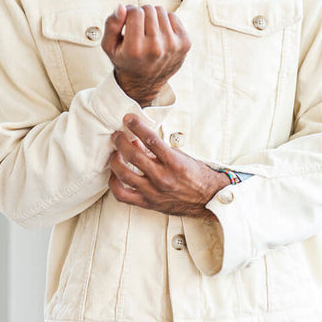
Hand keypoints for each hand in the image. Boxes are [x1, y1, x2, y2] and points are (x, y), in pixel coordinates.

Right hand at [101, 4, 189, 105]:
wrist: (145, 83)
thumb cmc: (126, 60)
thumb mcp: (109, 46)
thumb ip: (111, 24)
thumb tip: (122, 6)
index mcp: (135, 49)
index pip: (135, 12)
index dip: (129, 13)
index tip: (127, 22)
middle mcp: (156, 48)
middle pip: (149, 9)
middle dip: (141, 14)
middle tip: (138, 29)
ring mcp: (173, 46)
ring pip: (161, 10)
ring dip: (153, 17)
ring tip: (148, 32)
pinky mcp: (185, 43)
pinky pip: (174, 16)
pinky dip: (165, 22)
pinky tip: (160, 35)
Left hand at [108, 114, 229, 217]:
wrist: (207, 198)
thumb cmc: (195, 175)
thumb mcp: (180, 156)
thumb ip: (158, 150)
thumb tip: (136, 140)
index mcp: (174, 162)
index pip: (151, 139)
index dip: (136, 126)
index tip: (127, 118)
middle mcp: (162, 177)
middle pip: (133, 155)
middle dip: (121, 141)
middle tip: (117, 135)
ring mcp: (153, 192)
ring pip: (124, 174)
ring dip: (115, 160)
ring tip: (115, 153)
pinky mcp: (147, 203)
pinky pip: (122, 195)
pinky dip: (114, 183)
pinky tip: (115, 175)